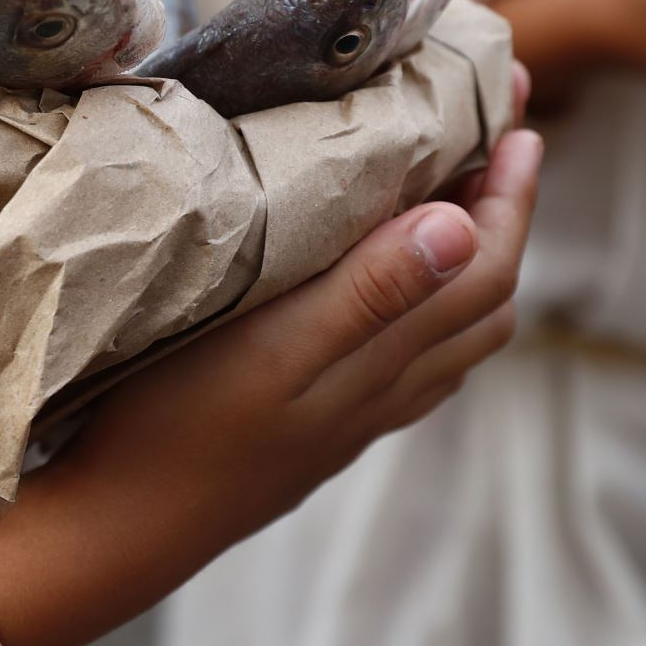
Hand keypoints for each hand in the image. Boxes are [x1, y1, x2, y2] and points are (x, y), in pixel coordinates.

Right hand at [0, 127, 542, 645]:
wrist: (127, 524)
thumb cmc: (178, 424)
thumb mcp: (268, 349)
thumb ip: (368, 292)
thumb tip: (462, 227)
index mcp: (382, 358)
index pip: (484, 268)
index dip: (511, 194)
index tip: (519, 121)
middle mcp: (388, 388)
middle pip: (485, 298)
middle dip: (506, 215)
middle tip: (498, 139)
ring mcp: (359, 413)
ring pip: (456, 334)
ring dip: (475, 260)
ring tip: (459, 197)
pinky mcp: (327, 425)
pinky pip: (417, 360)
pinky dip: (433, 304)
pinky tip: (399, 283)